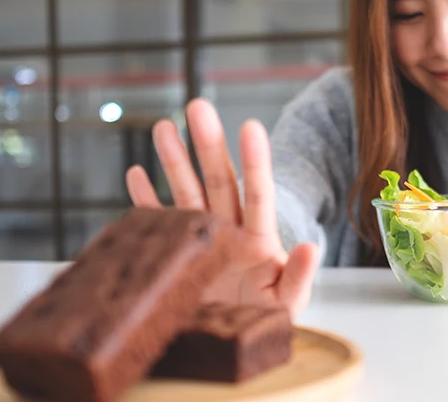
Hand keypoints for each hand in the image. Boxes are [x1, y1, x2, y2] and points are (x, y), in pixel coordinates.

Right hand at [125, 98, 319, 318]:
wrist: (235, 341)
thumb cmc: (268, 318)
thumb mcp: (289, 301)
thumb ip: (299, 276)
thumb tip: (311, 248)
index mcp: (258, 239)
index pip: (257, 193)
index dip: (255, 161)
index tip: (250, 127)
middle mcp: (229, 231)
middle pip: (218, 181)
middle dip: (208, 144)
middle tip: (198, 107)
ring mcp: (202, 240)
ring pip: (188, 192)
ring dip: (175, 161)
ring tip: (163, 126)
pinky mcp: (178, 257)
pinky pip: (160, 223)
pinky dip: (147, 200)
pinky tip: (136, 173)